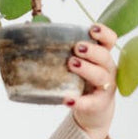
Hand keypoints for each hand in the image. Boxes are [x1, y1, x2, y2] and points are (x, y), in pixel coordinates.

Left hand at [65, 22, 116, 138]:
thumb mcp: (76, 64)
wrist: (93, 112)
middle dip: (92, 50)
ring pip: (101, 76)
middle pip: (105, 57)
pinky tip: (68, 100)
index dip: (104, 33)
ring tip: (72, 64)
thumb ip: (60, 49)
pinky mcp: (98, 104)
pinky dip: (79, 101)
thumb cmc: (80, 82)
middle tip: (77, 48)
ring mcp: (105, 87)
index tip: (92, 29)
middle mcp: (107, 70)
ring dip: (87, 69)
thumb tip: (28, 26)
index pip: (110, 41)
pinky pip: (90, 102)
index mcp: (101, 57)